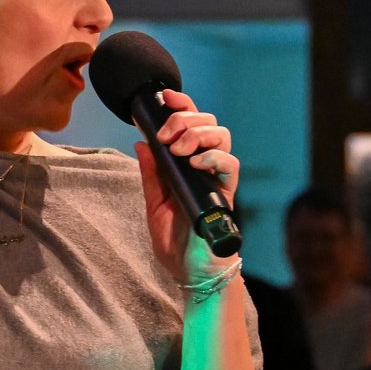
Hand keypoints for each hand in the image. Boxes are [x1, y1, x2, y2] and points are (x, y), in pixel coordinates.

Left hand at [134, 88, 238, 281]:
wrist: (192, 272)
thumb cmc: (175, 241)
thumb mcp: (153, 203)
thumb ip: (150, 174)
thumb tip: (140, 143)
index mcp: (188, 164)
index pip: (192, 124)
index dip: (182, 105)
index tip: (165, 98)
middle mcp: (206, 166)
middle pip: (208, 122)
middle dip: (184, 119)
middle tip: (166, 135)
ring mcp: (218, 178)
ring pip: (222, 136)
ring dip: (197, 134)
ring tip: (178, 149)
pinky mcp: (227, 192)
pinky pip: (230, 163)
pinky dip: (212, 156)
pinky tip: (195, 163)